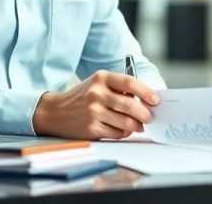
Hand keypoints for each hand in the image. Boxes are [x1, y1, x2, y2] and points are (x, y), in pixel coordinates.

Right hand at [32, 71, 159, 139]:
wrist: (55, 112)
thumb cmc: (82, 97)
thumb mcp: (98, 84)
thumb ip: (119, 88)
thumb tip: (146, 99)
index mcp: (101, 78)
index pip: (129, 83)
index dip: (146, 92)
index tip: (156, 99)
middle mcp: (97, 94)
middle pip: (130, 105)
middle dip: (145, 113)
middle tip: (150, 117)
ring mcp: (93, 112)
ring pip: (126, 122)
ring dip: (137, 126)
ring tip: (139, 125)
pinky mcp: (91, 128)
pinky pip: (117, 133)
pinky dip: (124, 133)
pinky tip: (122, 130)